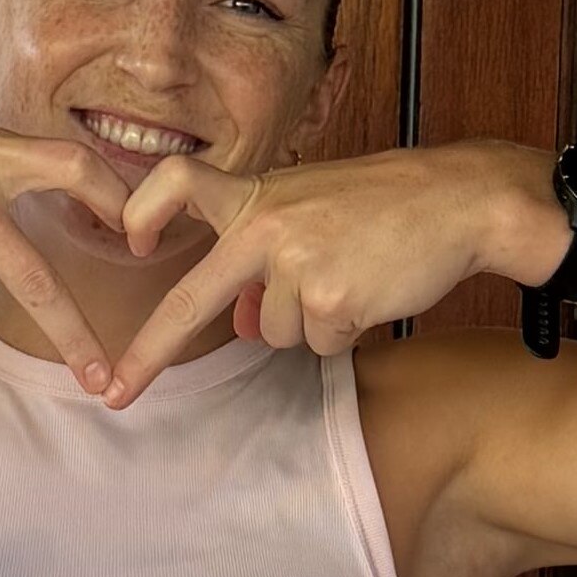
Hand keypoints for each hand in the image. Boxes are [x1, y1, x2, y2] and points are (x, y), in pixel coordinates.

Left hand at [102, 143, 531, 401]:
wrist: (460, 201)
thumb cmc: (387, 204)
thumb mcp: (314, 209)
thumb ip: (267, 256)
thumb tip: (243, 325)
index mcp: (255, 194)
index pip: (175, 182)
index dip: (142, 213)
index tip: (130, 243)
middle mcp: (265, 226)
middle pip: (191, 300)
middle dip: (149, 354)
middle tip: (116, 395)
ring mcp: (296, 265)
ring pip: (273, 334)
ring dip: (309, 322)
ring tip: (352, 277)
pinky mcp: (332, 301)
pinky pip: (318, 345)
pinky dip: (344, 332)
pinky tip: (371, 292)